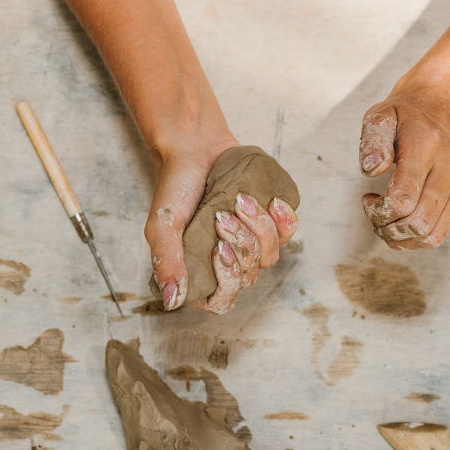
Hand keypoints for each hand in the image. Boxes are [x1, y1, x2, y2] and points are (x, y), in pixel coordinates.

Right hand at [146, 143, 297, 312]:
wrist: (195, 148)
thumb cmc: (175, 186)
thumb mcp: (162, 225)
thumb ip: (166, 262)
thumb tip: (171, 301)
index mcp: (198, 272)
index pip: (222, 300)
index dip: (227, 279)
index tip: (219, 248)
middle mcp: (226, 264)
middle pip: (249, 276)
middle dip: (239, 242)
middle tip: (221, 215)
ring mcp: (249, 245)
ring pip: (269, 255)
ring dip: (258, 226)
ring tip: (239, 199)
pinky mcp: (266, 224)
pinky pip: (287, 234)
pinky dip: (283, 218)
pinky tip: (271, 201)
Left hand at [359, 79, 449, 249]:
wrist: (445, 104)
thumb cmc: (405, 114)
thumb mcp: (381, 116)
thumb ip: (372, 142)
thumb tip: (370, 169)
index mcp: (428, 145)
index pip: (403, 199)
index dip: (378, 212)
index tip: (368, 199)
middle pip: (418, 222)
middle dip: (388, 230)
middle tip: (375, 216)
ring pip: (433, 235)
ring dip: (403, 239)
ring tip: (388, 223)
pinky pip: (443, 232)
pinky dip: (418, 235)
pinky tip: (406, 216)